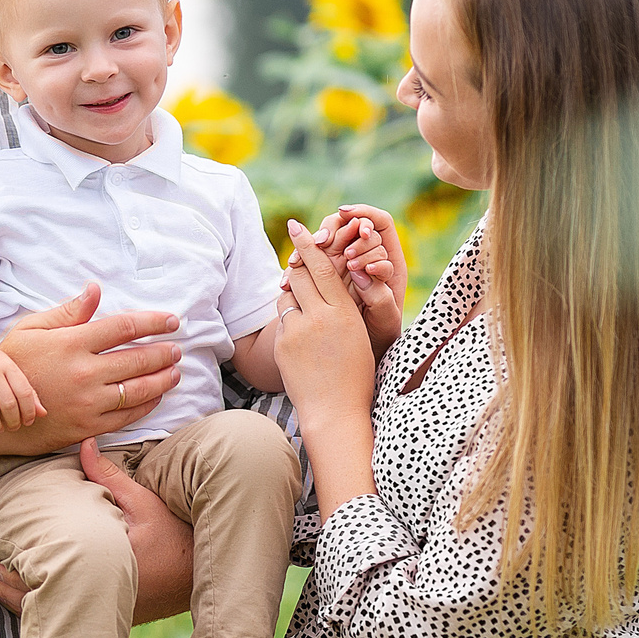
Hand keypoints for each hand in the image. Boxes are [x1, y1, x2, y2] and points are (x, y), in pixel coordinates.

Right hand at [0, 284, 182, 449]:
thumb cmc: (15, 365)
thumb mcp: (31, 329)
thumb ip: (67, 311)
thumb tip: (95, 290)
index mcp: (71, 343)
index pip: (124, 327)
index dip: (153, 322)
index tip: (171, 320)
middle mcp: (83, 373)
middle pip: (138, 359)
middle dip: (164, 352)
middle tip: (177, 348)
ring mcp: (88, 403)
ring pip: (138, 389)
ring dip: (162, 379)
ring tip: (174, 371)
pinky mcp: (88, 426)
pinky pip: (127, 416)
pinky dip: (147, 405)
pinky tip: (156, 395)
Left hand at [0, 439, 193, 624]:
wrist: (204, 571)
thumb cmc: (174, 533)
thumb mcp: (143, 501)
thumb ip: (108, 476)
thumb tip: (82, 444)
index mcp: (104, 565)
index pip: (52, 574)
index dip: (20, 572)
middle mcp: (104, 594)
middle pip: (47, 599)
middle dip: (14, 589)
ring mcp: (110, 611)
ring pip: (58, 612)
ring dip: (26, 602)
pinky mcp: (117, 618)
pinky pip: (75, 617)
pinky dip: (51, 609)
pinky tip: (31, 600)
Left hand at [275, 220, 379, 430]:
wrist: (335, 411)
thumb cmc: (354, 375)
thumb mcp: (357, 335)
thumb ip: (342, 307)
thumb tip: (329, 282)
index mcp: (345, 312)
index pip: (323, 268)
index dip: (307, 244)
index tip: (295, 225)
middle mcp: (320, 317)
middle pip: (300, 274)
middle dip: (297, 264)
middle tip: (294, 254)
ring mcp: (298, 330)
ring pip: (287, 296)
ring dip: (292, 294)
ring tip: (305, 309)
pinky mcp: (283, 344)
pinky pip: (281, 319)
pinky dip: (288, 318)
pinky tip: (299, 334)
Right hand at [313, 205, 407, 356]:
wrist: (361, 352)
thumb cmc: (381, 335)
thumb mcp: (385, 319)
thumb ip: (379, 295)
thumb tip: (360, 273)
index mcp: (388, 259)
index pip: (379, 222)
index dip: (366, 215)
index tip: (354, 222)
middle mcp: (364, 256)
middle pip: (348, 225)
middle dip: (334, 230)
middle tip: (322, 242)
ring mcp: (343, 264)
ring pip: (326, 241)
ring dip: (310, 245)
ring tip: (299, 260)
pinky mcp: (324, 274)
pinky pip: (309, 261)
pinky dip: (298, 265)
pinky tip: (288, 279)